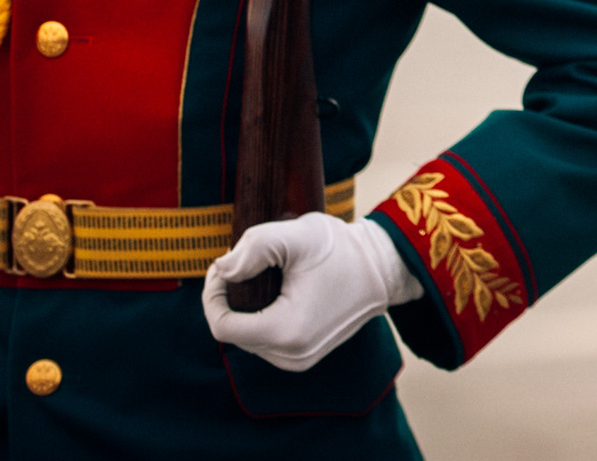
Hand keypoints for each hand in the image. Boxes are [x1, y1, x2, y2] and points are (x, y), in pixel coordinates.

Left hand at [203, 214, 423, 371]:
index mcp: (285, 332)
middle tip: (242, 264)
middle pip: (234, 332)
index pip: (222, 325)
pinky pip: (266, 342)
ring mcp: (299, 361)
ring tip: (262, 277)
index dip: (212, 295)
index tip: (222, 265)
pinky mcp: (305, 357)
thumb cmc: (343, 250)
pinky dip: (261, 319)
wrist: (384, 267)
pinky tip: (275, 294)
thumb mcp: (298, 235)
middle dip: (229, 299)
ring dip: (245, 309)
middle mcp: (291, 356)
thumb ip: (254, 247)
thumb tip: (223, 269)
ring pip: (248, 339)